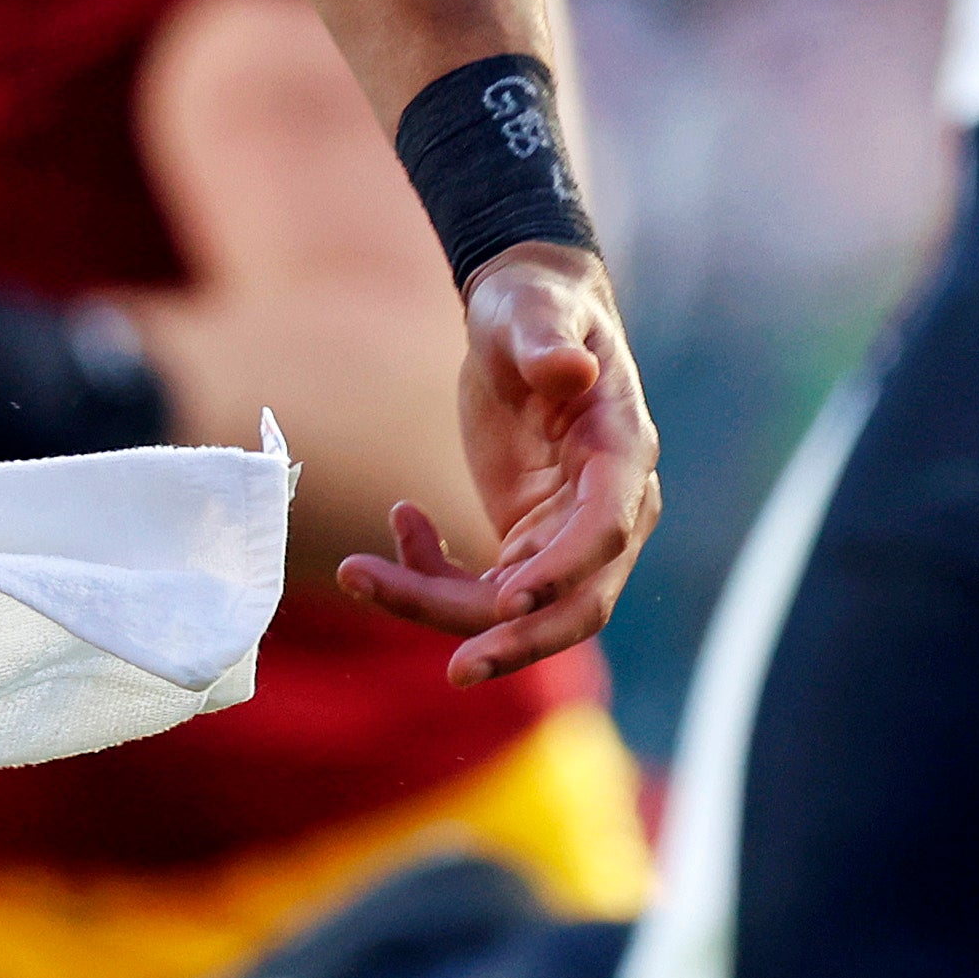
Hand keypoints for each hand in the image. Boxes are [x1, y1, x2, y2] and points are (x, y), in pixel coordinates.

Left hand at [341, 243, 654, 684]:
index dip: (562, 571)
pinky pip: (481, 588)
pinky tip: (399, 521)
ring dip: (437, 606)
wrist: (525, 321)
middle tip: (455, 671)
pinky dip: (430, 576)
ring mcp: (568, 534)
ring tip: (356, 573)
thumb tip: (568, 369)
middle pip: (577, 602)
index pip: (605, 530)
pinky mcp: (528, 544)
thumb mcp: (531, 310)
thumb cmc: (534, 306)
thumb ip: (547, 340)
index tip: (508, 602)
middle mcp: (608, 506)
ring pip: (516, 610)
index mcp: (621, 451)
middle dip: (517, 642)